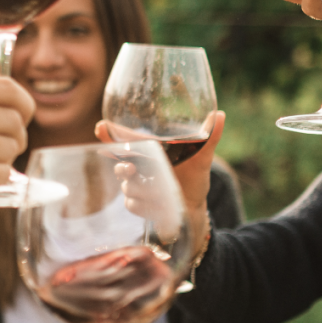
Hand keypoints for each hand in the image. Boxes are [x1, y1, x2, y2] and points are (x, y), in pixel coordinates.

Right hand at [97, 112, 225, 256]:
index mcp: (150, 151)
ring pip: (127, 186)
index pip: (125, 140)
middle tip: (131, 169)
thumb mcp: (202, 157)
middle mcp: (138, 167)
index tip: (101, 127)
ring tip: (160, 191)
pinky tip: (159, 205)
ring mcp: (135, 186)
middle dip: (123, 167)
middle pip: (120, 165)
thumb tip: (220, 114)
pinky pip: (133, 204)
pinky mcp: (137, 205)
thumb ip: (209, 137)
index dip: (110, 134)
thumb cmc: (194, 177)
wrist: (193, 207)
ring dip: (141, 189)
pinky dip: (146, 205)